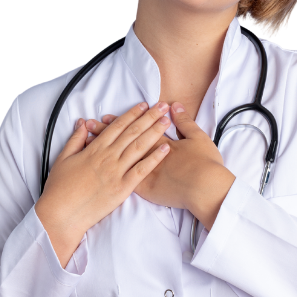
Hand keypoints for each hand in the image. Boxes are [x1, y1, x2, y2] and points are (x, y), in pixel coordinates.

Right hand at [36, 101, 172, 235]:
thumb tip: (82, 123)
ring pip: (139, 147)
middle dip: (148, 117)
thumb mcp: (63, 159)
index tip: (143, 105)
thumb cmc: (59, 188)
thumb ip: (75, 139)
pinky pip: (141, 171)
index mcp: (94, 149)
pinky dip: (154, 159)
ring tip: (167, 121)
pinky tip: (166, 149)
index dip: (132, 114)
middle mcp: (108, 157)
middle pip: (132, 132)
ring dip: (154, 132)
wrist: (61, 214)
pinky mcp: (122, 188)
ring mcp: (116, 172)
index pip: (117, 126)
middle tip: (162, 106)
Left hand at [83, 102, 225, 211]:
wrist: (207, 189)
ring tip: (90, 143)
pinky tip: (100, 171)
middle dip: (105, 134)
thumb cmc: (205, 164)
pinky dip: (111, 175)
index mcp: (159, 143)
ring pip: (119, 161)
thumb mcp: (198, 138)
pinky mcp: (147, 190)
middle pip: (123, 143)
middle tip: (90, 125)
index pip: (135, 130)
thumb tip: (175, 106)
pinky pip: (125, 182)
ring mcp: (145, 174)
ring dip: (105, 152)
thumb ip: (185, 122)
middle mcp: (148, 157)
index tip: (106, 117)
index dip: (120, 123)